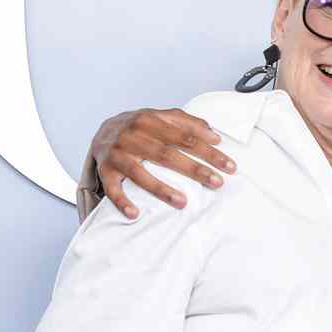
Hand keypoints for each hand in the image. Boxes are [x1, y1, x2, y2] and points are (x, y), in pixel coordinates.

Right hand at [92, 109, 234, 217]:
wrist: (102, 130)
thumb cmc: (140, 127)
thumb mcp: (162, 118)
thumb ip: (188, 123)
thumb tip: (215, 136)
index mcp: (150, 120)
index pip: (185, 138)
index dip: (208, 152)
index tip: (229, 166)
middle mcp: (132, 136)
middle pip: (167, 155)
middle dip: (194, 169)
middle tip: (217, 183)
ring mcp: (118, 154)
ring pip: (140, 173)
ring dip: (161, 189)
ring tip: (183, 202)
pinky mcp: (105, 170)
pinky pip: (112, 189)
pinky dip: (122, 201)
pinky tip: (135, 213)